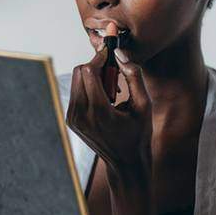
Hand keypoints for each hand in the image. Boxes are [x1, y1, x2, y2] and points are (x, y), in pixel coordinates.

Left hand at [66, 45, 152, 180]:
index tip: (111, 50)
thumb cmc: (138, 135)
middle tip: (115, 74)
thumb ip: (133, 77)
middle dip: (97, 66)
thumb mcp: (144, 106)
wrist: (125, 164)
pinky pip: (76, 92)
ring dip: (93, 77)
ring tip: (113, 92)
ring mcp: (73, 119)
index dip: (100, 57)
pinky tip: (106, 99)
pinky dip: (89, 88)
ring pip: (77, 80)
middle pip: (80, 72)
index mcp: (99, 111)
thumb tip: (121, 55)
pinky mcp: (71, 120)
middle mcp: (81, 115)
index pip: (89, 71)